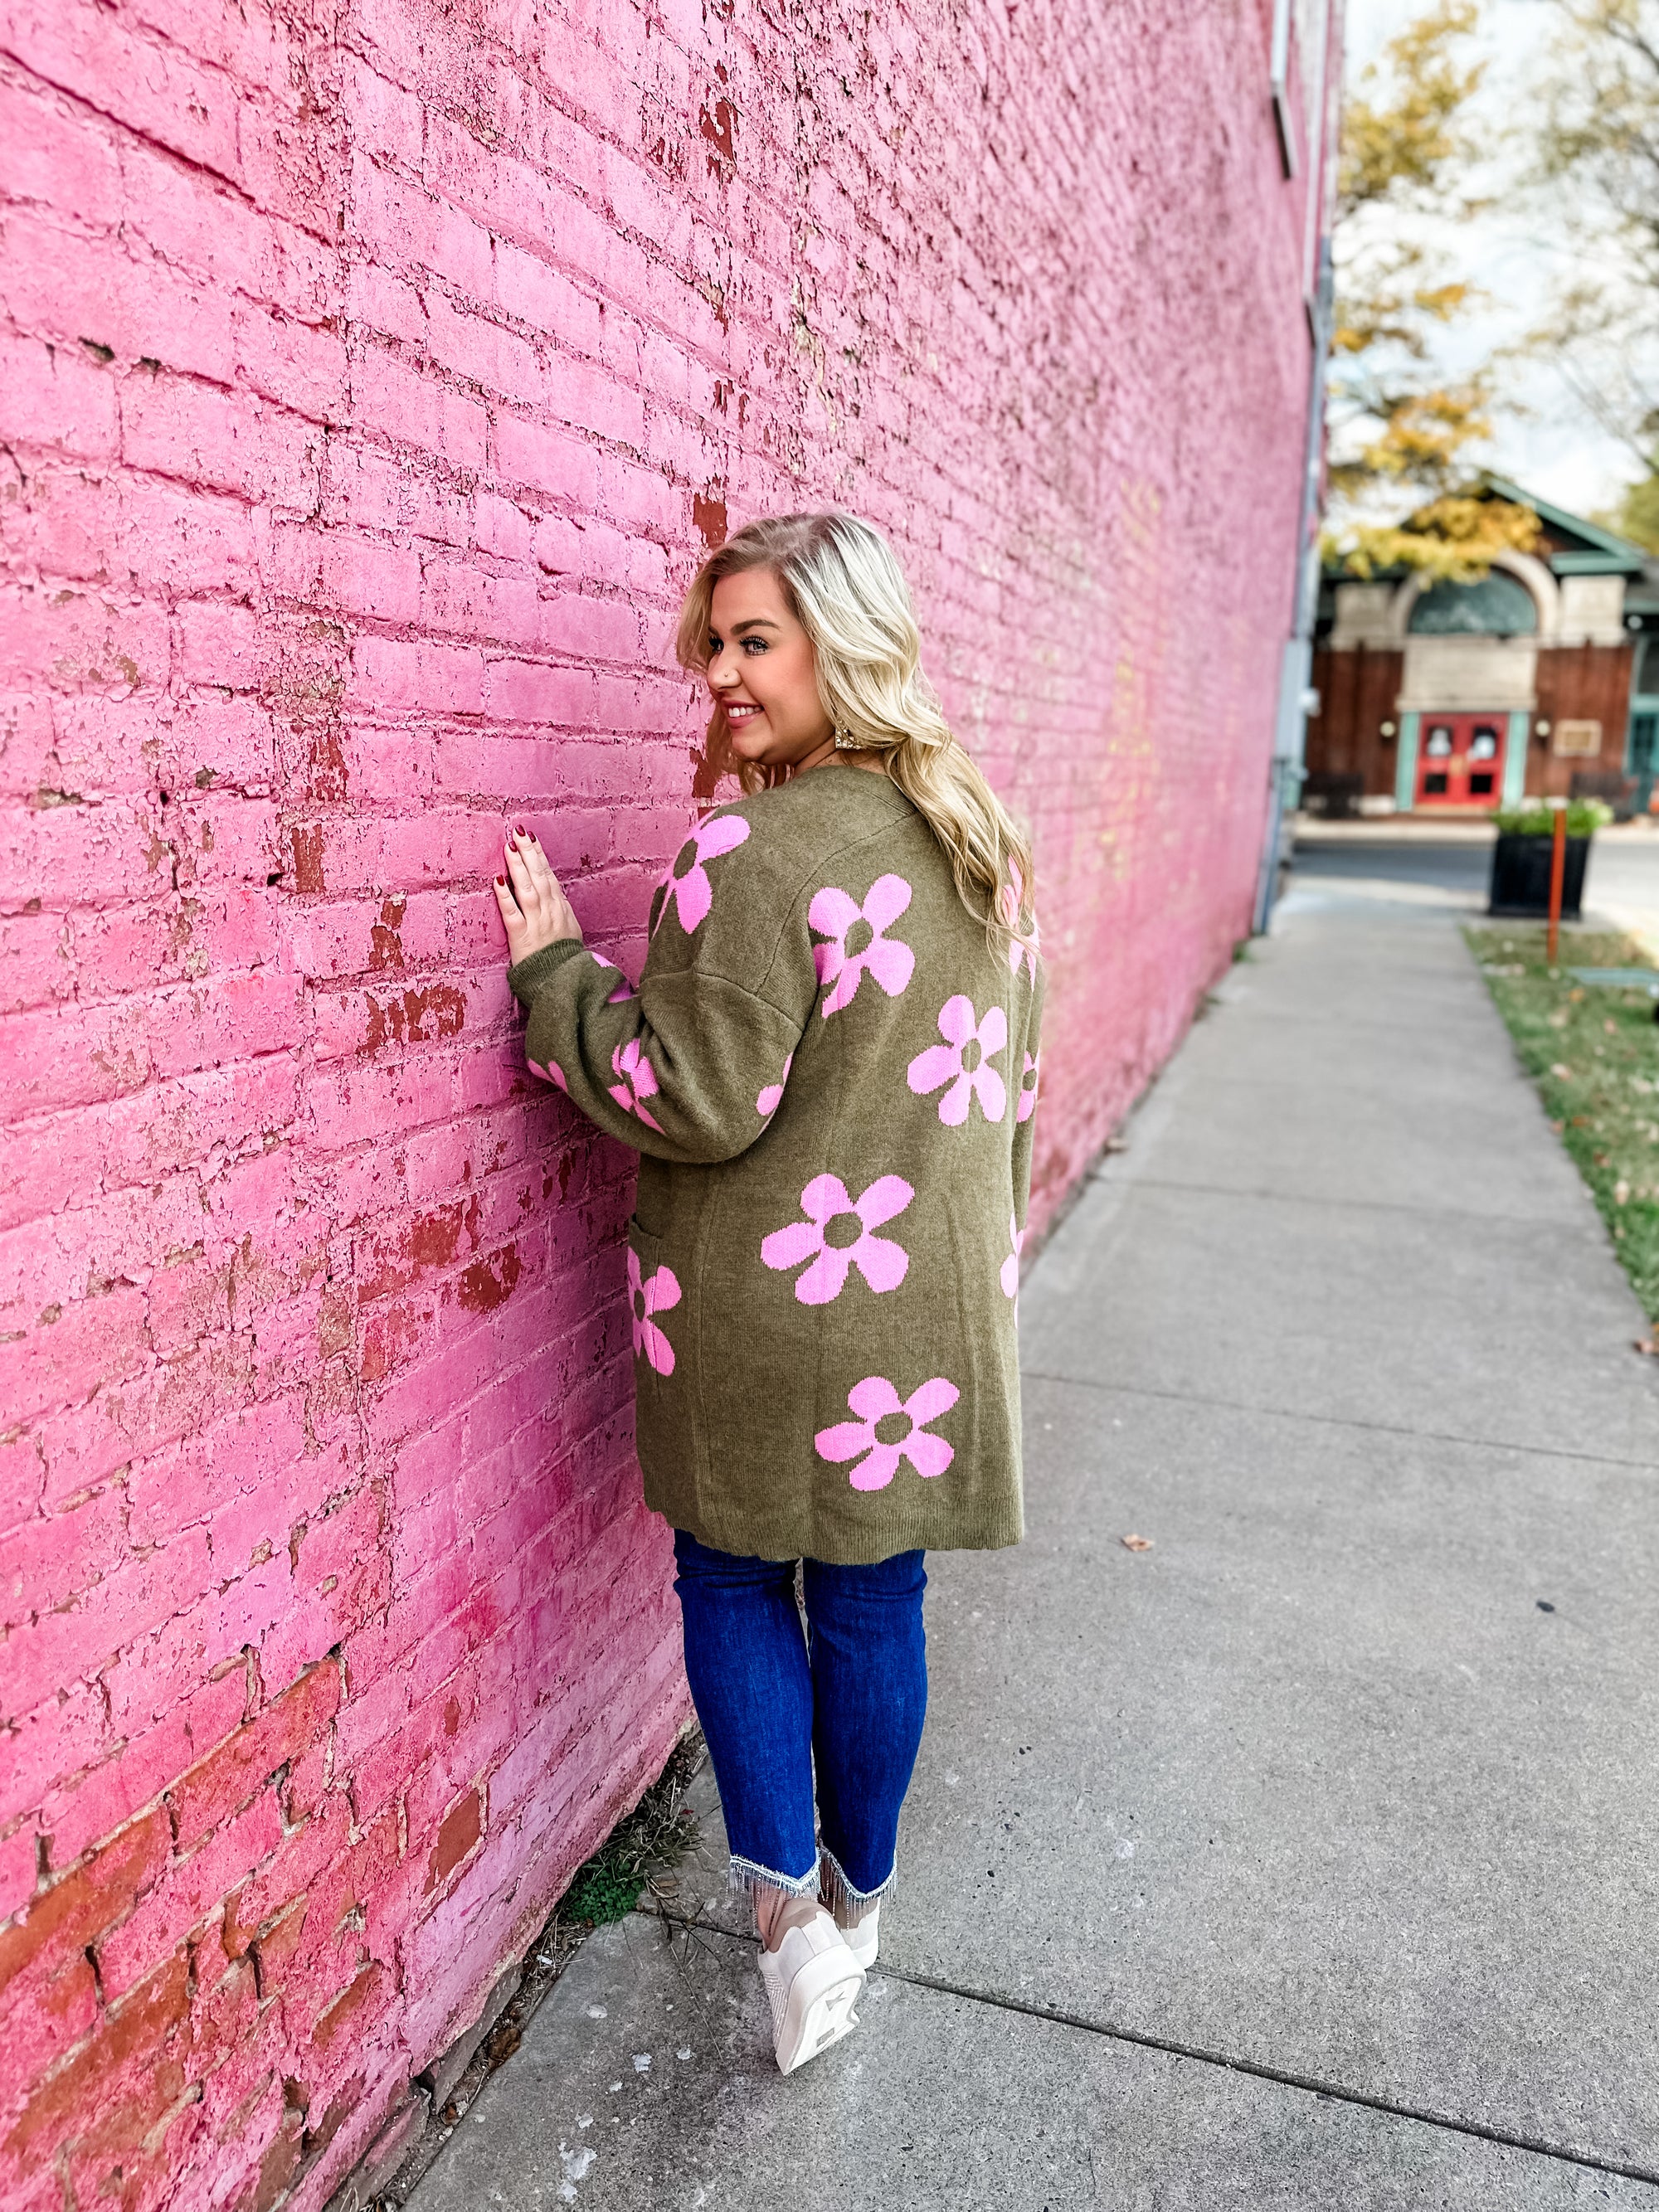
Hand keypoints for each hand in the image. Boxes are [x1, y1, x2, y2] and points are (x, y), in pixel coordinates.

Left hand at [494, 824, 582, 962]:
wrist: (565, 981)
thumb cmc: (566, 957)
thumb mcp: (570, 928)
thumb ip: (560, 908)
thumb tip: (553, 889)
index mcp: (560, 908)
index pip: (549, 876)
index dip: (539, 856)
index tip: (530, 838)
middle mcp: (550, 911)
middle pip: (539, 876)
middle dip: (528, 852)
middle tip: (517, 832)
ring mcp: (537, 923)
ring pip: (527, 889)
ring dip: (518, 866)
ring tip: (508, 847)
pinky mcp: (522, 937)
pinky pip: (512, 913)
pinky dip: (505, 896)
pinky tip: (498, 880)